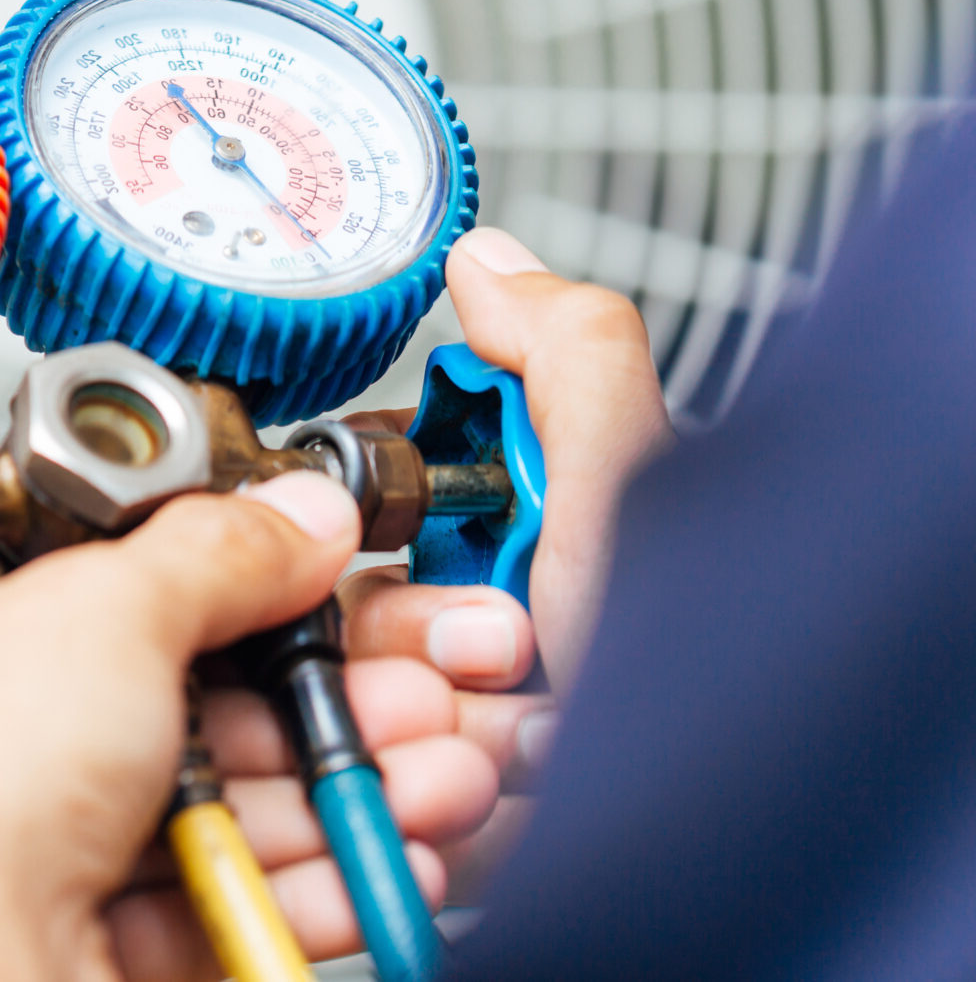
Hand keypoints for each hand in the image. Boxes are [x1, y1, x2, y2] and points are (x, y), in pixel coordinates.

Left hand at [0, 472, 497, 981]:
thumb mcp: (100, 609)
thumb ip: (213, 557)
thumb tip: (283, 520)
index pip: (14, 579)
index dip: (159, 575)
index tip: (267, 567)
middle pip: (127, 703)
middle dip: (299, 697)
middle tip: (393, 676)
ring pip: (176, 809)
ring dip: (321, 787)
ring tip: (426, 763)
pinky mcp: (45, 958)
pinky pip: (185, 906)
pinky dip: (288, 881)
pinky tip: (376, 855)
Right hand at [337, 226, 673, 885]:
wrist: (728, 826)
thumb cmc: (707, 673)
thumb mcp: (636, 488)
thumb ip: (568, 356)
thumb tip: (488, 261)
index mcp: (536, 532)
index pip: (382, 509)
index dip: (385, 527)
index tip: (435, 548)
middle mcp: (504, 622)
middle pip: (358, 613)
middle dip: (416, 639)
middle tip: (507, 650)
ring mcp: (484, 723)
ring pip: (367, 706)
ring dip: (430, 722)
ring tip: (521, 740)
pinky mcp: (465, 815)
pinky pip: (392, 791)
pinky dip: (437, 794)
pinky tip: (507, 794)